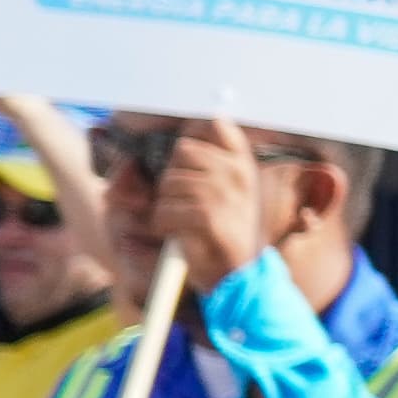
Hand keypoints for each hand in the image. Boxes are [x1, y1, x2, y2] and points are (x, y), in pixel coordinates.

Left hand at [152, 116, 274, 293]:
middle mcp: (238, 173)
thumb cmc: (224, 230)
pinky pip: (165, 210)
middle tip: (186, 201)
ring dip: (167, 204)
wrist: (239, 274)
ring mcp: (224, 193)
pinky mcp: (208, 216)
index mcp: (243, 163)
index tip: (188, 160)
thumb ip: (199, 163)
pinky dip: (165, 225)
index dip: (192, 135)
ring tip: (186, 220)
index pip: (214, 124)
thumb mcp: (221, 190)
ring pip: (169, 182)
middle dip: (174, 176)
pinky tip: (181, 234)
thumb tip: (155, 151)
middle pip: (182, 150)